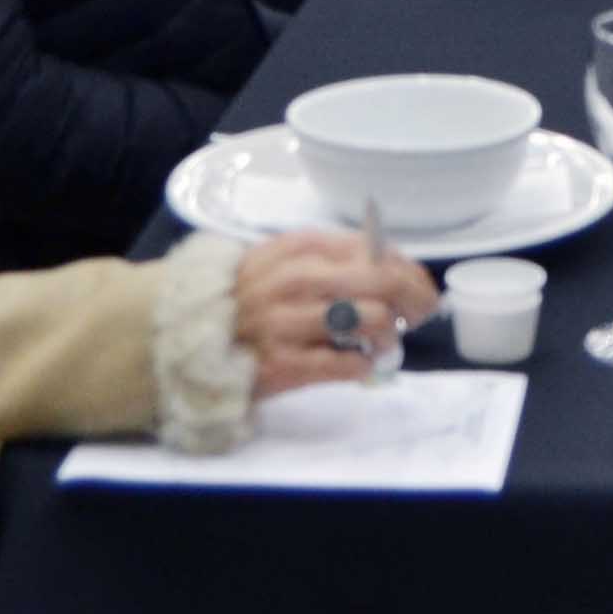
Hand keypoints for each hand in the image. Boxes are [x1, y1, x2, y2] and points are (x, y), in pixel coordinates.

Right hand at [230, 230, 442, 397]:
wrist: (192, 336)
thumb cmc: (251, 297)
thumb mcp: (286, 261)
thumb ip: (334, 259)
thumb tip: (396, 270)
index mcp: (300, 247)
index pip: (377, 251)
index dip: (410, 272)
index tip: (419, 290)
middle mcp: (295, 279)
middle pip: (384, 281)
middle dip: (415, 300)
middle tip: (417, 316)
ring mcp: (287, 321)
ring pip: (372, 320)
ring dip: (387, 336)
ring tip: (379, 344)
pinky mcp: (283, 363)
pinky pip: (346, 364)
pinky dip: (361, 366)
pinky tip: (357, 365)